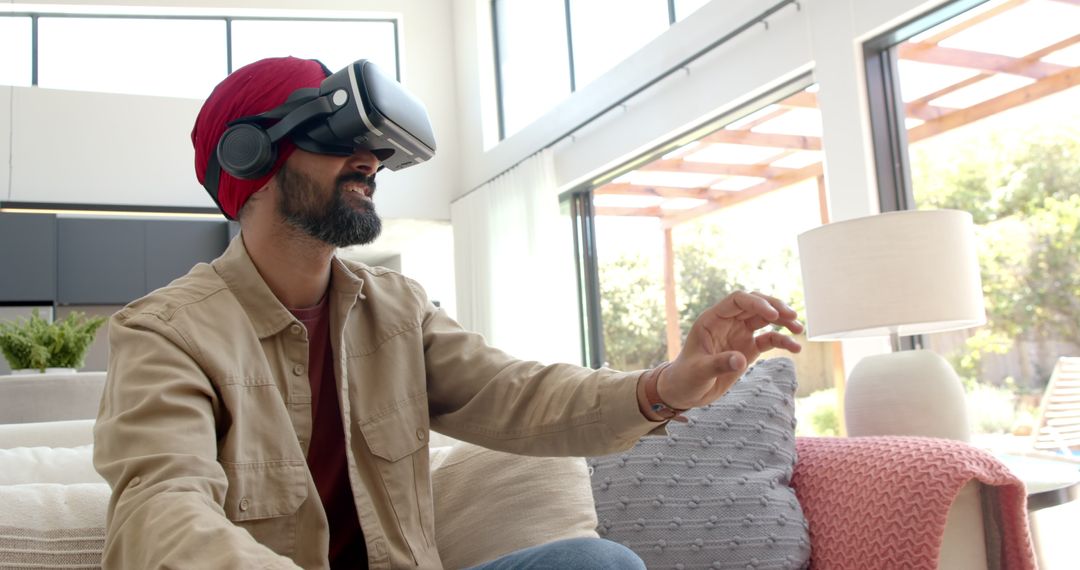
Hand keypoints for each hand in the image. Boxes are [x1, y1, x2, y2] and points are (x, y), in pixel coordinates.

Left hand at [658, 291, 802, 409]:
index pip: (737, 301)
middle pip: (755, 304)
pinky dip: (782, 341)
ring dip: (783, 321)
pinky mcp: (747, 349)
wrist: (685, 392)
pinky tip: (795, 348)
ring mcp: (739, 334)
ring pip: (764, 319)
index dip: (756, 303)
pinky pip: (768, 339)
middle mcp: (727, 323)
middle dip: (774, 307)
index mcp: (712, 320)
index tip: (773, 315)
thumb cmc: (685, 378)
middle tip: (792, 317)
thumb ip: (718, 364)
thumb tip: (740, 360)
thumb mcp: (699, 372)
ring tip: (799, 329)